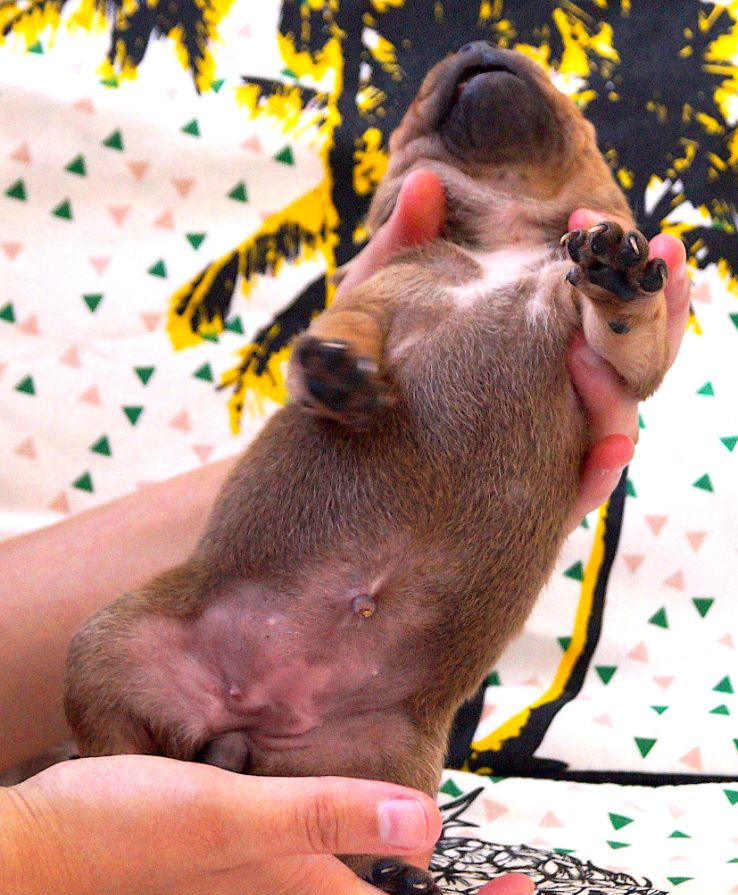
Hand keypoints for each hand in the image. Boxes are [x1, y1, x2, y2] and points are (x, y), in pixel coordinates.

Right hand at [1, 757, 532, 894]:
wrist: (20, 870)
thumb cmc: (117, 840)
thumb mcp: (230, 812)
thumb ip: (327, 818)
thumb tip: (430, 825)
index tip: (518, 888)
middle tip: (474, 863)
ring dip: (388, 886)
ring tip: (410, 834)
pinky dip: (331, 870)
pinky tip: (316, 826)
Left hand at [340, 174, 688, 529]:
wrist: (329, 448)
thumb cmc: (355, 372)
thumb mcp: (370, 309)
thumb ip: (400, 251)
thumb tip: (425, 184)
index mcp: (525, 335)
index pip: (589, 298)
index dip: (610, 257)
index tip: (585, 219)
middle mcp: (548, 384)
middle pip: (626, 352)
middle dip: (651, 309)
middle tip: (655, 261)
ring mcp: (545, 438)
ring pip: (616, 415)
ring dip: (624, 387)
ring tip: (597, 359)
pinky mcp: (534, 496)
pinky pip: (582, 485)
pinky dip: (599, 468)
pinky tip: (605, 449)